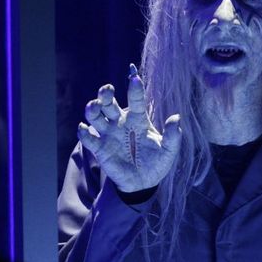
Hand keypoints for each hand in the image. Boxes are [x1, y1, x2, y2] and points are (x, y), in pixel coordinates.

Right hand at [77, 64, 181, 192]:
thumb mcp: (168, 151)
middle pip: (109, 102)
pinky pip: (88, 137)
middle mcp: (121, 122)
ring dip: (92, 108)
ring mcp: (109, 134)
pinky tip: (84, 129)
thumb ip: (173, 136)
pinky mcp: (100, 148)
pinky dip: (84, 132)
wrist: (143, 183)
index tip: (135, 78)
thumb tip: (176, 118)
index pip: (135, 99)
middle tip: (108, 90)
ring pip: (95, 115)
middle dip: (105, 94)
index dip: (134, 88)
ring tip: (95, 107)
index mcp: (138, 119)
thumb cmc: (157, 163)